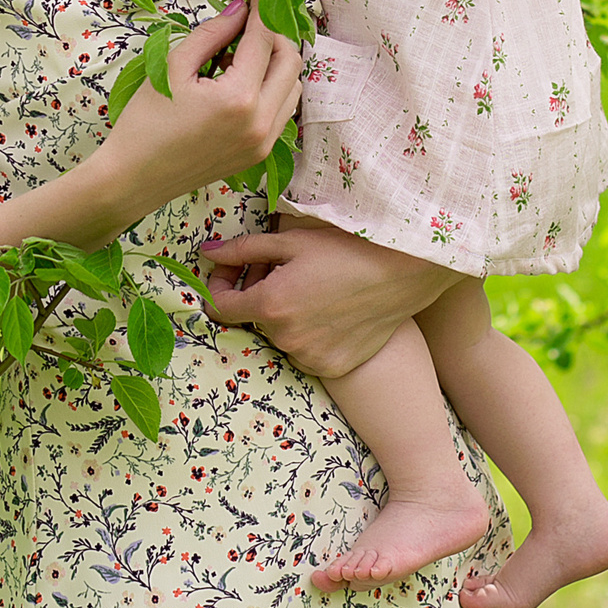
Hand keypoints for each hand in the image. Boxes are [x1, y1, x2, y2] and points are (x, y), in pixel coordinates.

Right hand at [88, 0, 301, 218]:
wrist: (133, 179)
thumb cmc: (145, 122)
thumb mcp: (172, 67)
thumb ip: (212, 34)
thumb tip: (239, 9)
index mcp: (238, 99)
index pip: (265, 41)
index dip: (262, 10)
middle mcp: (261, 122)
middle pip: (291, 62)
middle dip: (275, 35)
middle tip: (250, 22)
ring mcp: (264, 142)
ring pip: (292, 87)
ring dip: (276, 63)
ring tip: (239, 55)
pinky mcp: (259, 153)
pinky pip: (282, 111)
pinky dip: (272, 88)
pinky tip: (241, 82)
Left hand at [198, 224, 461, 376]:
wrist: (401, 273)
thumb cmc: (346, 249)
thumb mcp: (291, 240)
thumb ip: (244, 249)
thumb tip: (207, 253)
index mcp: (270, 304)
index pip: (219, 306)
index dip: (219, 285)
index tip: (233, 269)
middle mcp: (285, 338)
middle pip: (254, 318)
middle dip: (259, 293)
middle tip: (285, 268)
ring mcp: (309, 357)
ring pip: (281, 336)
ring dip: (285, 315)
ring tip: (312, 288)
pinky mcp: (332, 367)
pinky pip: (306, 352)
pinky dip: (310, 334)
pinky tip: (331, 310)